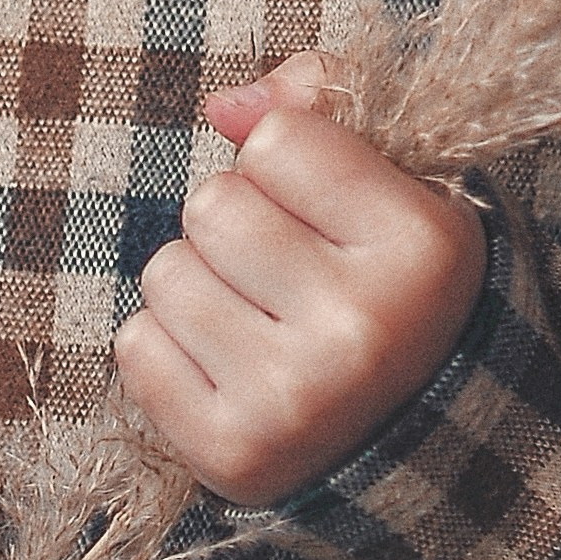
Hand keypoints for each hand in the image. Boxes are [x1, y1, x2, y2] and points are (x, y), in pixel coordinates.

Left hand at [114, 52, 488, 506]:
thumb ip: (321, 108)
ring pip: (165, 273)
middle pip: (211, 203)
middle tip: (287, 273)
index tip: (327, 212)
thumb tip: (223, 106)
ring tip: (260, 321)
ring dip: (199, 285)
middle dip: (236, 225)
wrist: (424, 452)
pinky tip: (229, 367)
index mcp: (421, 249)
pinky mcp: (233, 453)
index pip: (276, 139)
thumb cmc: (399, 293)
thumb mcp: (401, 188)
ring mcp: (294, 398)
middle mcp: (362, 327)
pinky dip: (168, 349)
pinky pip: (136, 347)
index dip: (290, 164)